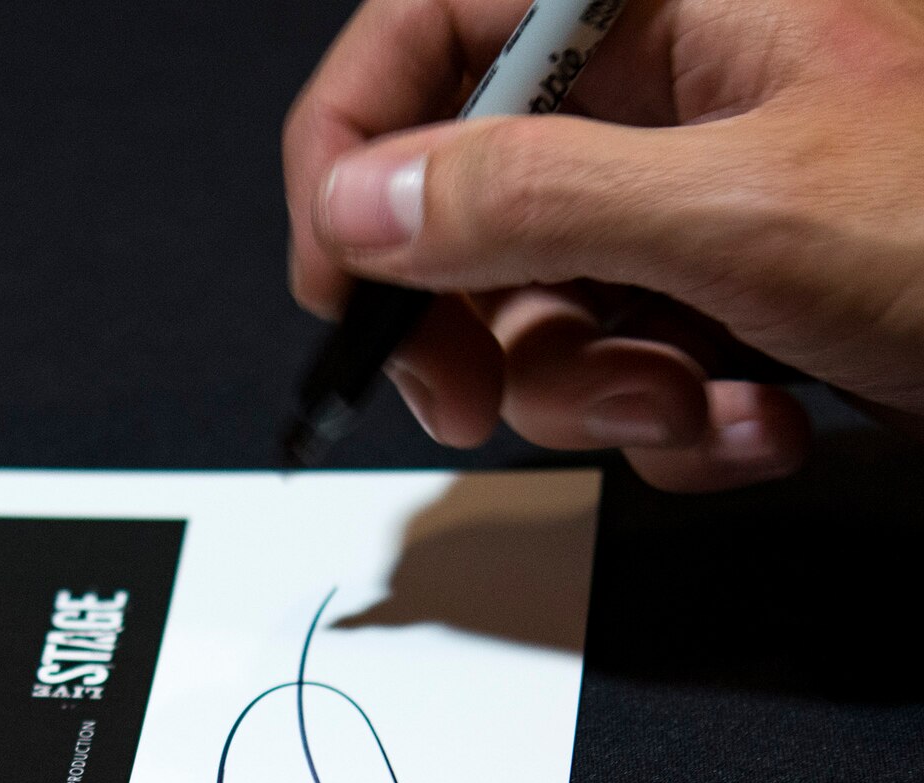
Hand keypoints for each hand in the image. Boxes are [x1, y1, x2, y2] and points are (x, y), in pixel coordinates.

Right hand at [286, 0, 923, 490]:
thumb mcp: (744, 211)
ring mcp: (697, 203)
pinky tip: (761, 422)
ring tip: (694, 403)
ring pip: (537, 304)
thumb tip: (360, 200)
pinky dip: (670, 420)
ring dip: (592, 391)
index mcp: (669, 5)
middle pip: (462, 191)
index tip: (340, 270)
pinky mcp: (729, 300)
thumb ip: (530, 197)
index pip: (431, 23)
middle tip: (469, 402)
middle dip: (474, 317)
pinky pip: (622, 364)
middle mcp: (669, 95)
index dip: (354, 140)